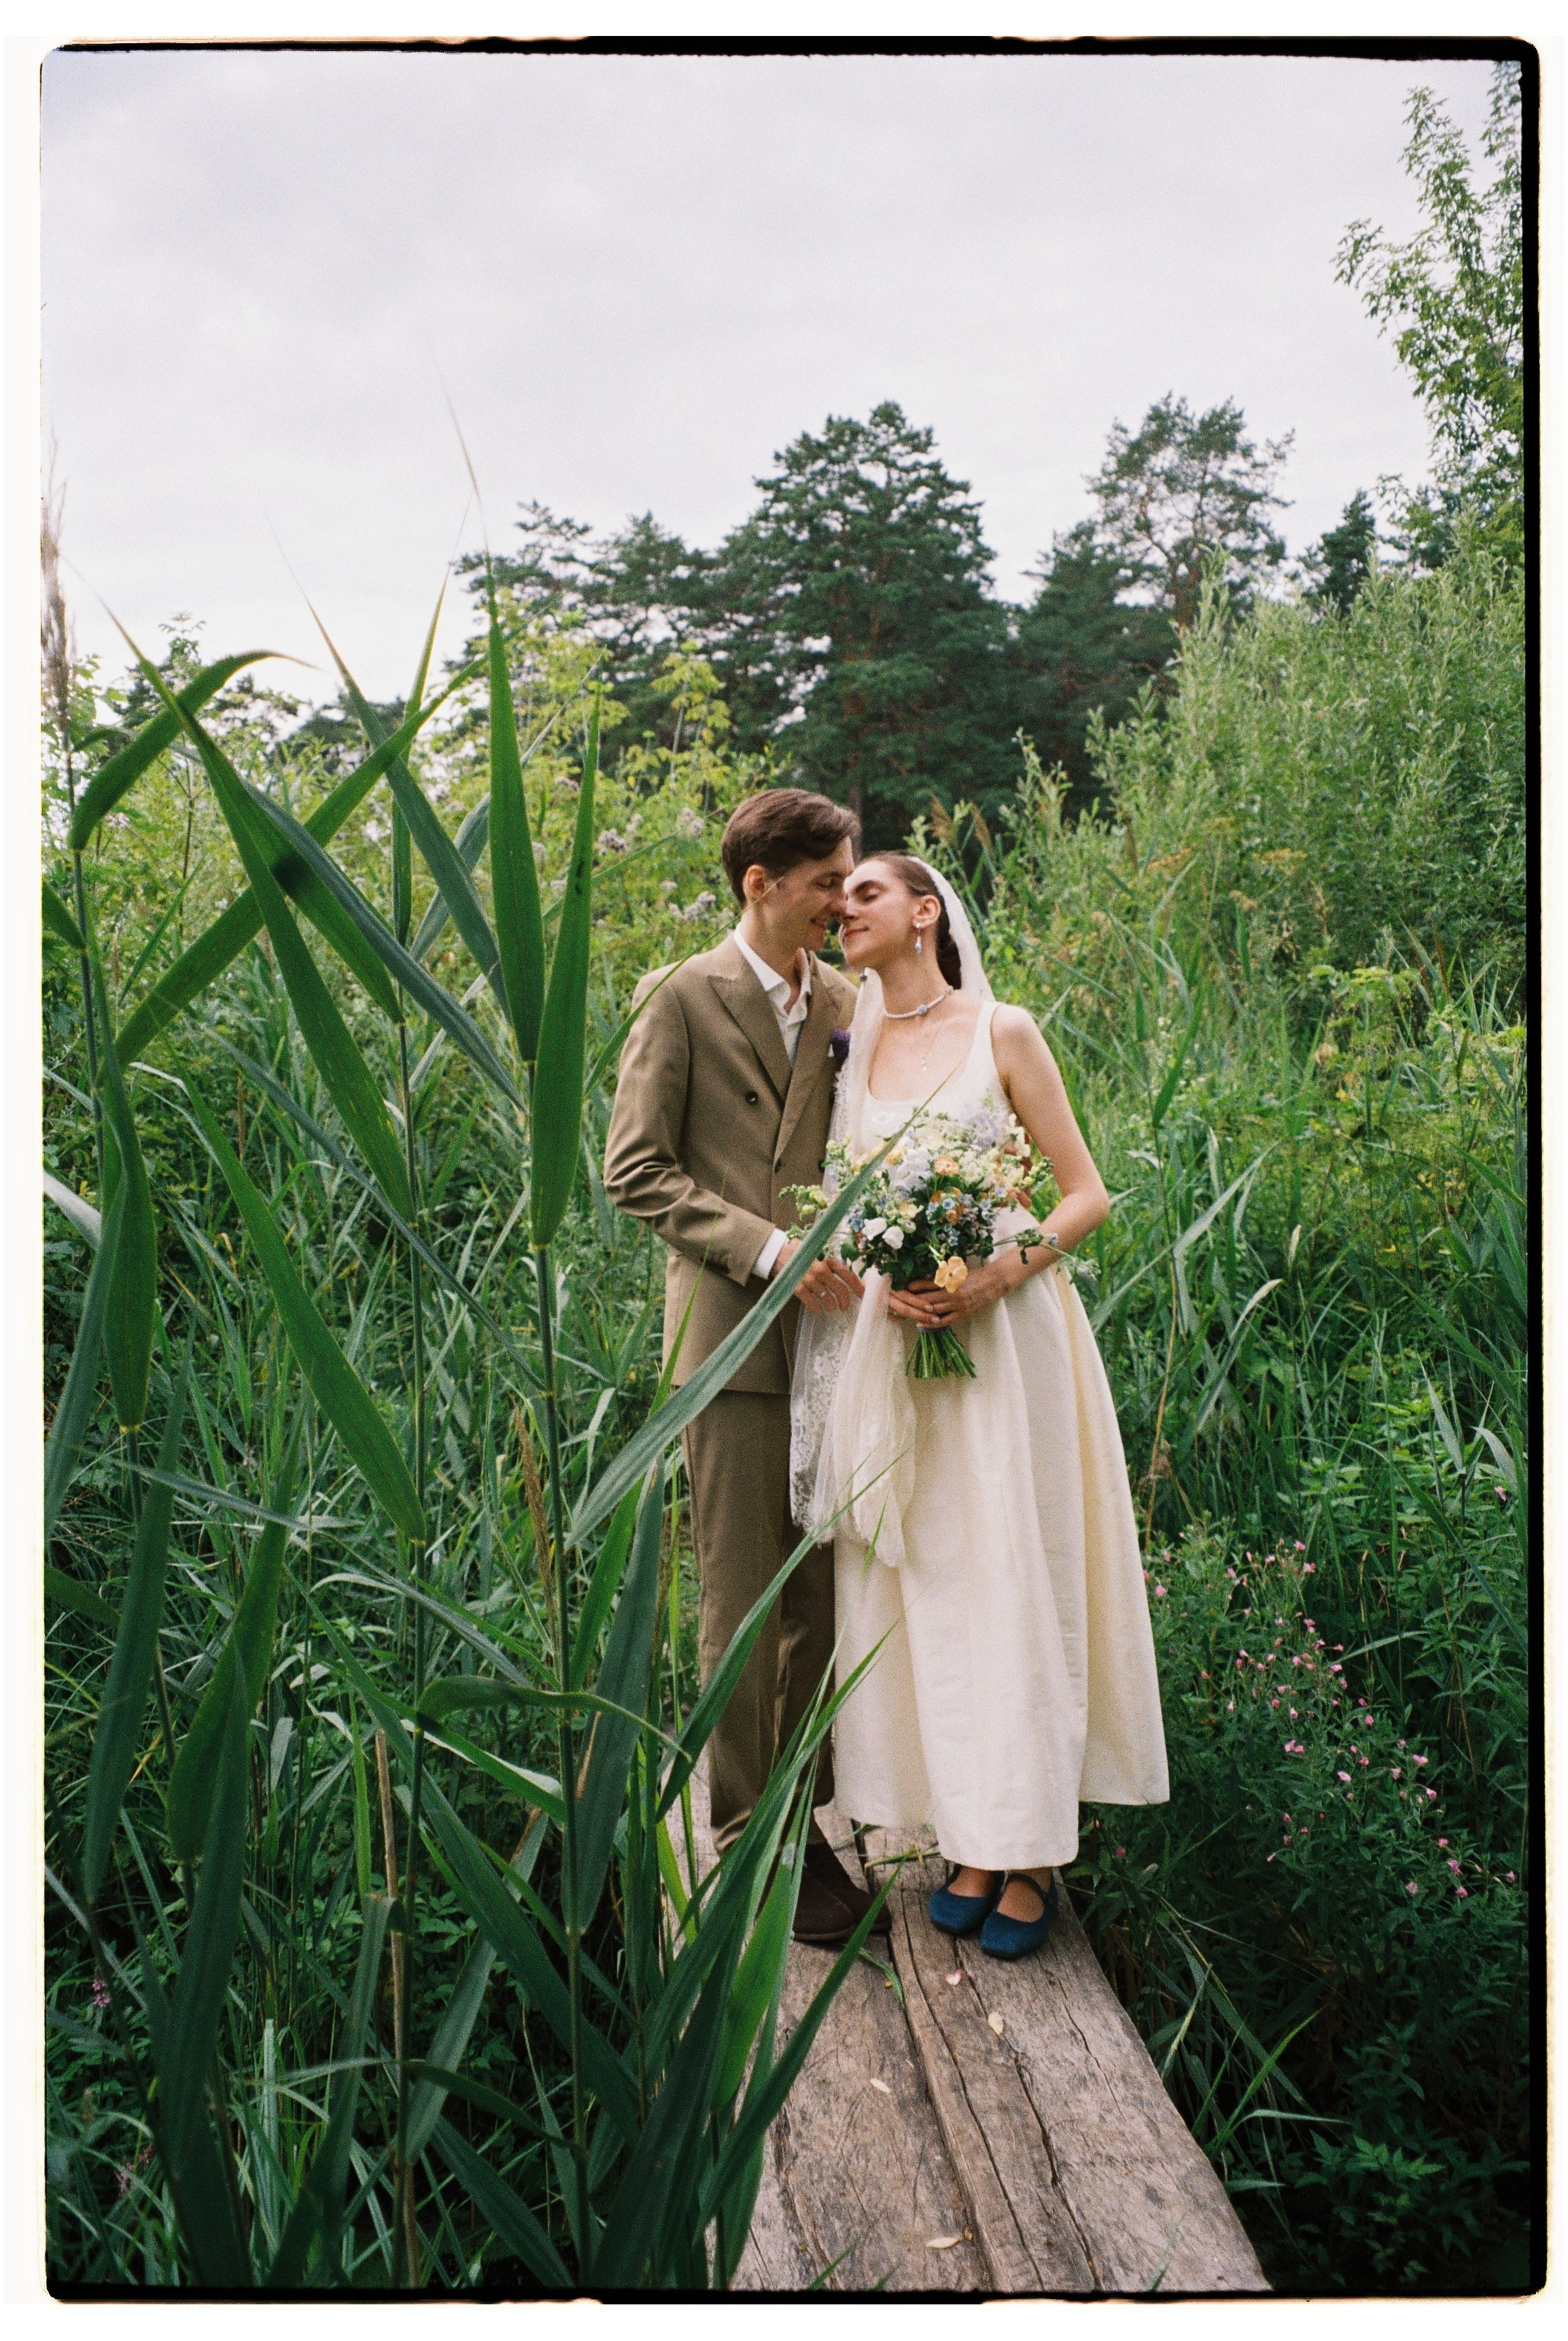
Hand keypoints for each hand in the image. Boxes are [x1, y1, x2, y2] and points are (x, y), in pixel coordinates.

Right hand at [772, 1238, 862, 1314]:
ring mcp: (809, 1279)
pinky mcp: (798, 1287)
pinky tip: (817, 1310)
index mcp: (827, 1260)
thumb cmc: (800, 1253)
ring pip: (827, 1299)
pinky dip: (816, 1309)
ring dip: (832, 1306)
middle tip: (845, 1307)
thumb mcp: (818, 1253)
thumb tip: (846, 1274)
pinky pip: (811, 1303)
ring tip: (831, 1308)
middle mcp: (820, 1269)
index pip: (847, 1274)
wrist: (777, 1253)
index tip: (862, 1295)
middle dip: (845, 1301)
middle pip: (840, 1290)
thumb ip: (830, 1263)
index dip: (857, 1286)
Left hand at [902, 1249, 1030, 1326]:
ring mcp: (957, 1305)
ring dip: (920, 1311)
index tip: (903, 1286)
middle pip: (928, 1298)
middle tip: (900, 1301)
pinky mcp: (962, 1313)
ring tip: (906, 1312)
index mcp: (951, 1280)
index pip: (928, 1283)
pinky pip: (945, 1320)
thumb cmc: (974, 1275)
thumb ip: (942, 1276)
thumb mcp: (957, 1271)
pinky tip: (921, 1323)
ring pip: (934, 1310)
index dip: (915, 1286)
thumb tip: (924, 1279)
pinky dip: (932, 1323)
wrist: (993, 1282)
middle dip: (913, 1300)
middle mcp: (952, 1293)